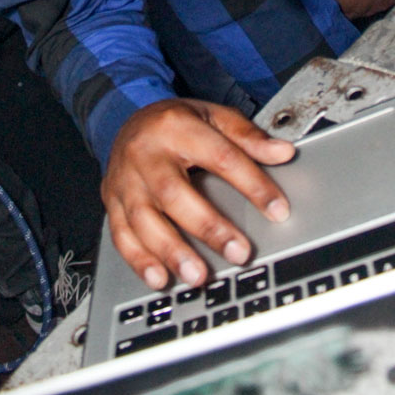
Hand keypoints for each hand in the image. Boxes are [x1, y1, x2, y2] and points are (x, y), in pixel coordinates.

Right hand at [102, 98, 294, 289]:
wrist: (126, 118)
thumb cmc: (175, 122)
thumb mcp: (213, 116)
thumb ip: (247, 136)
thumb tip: (282, 152)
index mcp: (176, 126)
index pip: (220, 156)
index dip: (252, 184)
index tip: (277, 210)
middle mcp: (146, 152)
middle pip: (175, 193)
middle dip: (209, 227)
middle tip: (239, 253)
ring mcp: (125, 179)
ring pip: (144, 219)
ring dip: (172, 251)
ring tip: (199, 276)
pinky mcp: (111, 200)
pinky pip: (121, 234)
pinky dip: (139, 260)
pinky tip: (160, 278)